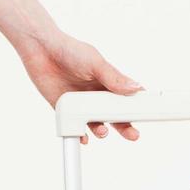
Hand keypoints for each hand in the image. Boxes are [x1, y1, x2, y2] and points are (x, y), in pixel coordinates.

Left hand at [20, 32, 141, 141]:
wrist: (41, 50)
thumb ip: (114, 78)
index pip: (127, 99)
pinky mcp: (66, 110)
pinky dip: (80, 135)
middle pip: (115, 116)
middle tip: (133, 135)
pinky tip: (84, 138)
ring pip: (96, 123)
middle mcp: (97, 95)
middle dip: (125, 127)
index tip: (147, 117)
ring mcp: (82, 104)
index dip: (137, 109)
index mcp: (109, 82)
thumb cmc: (71, 51)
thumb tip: (136, 88)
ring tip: (103, 132)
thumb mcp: (95, 63)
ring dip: (102, 130)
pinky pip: (75, 127)